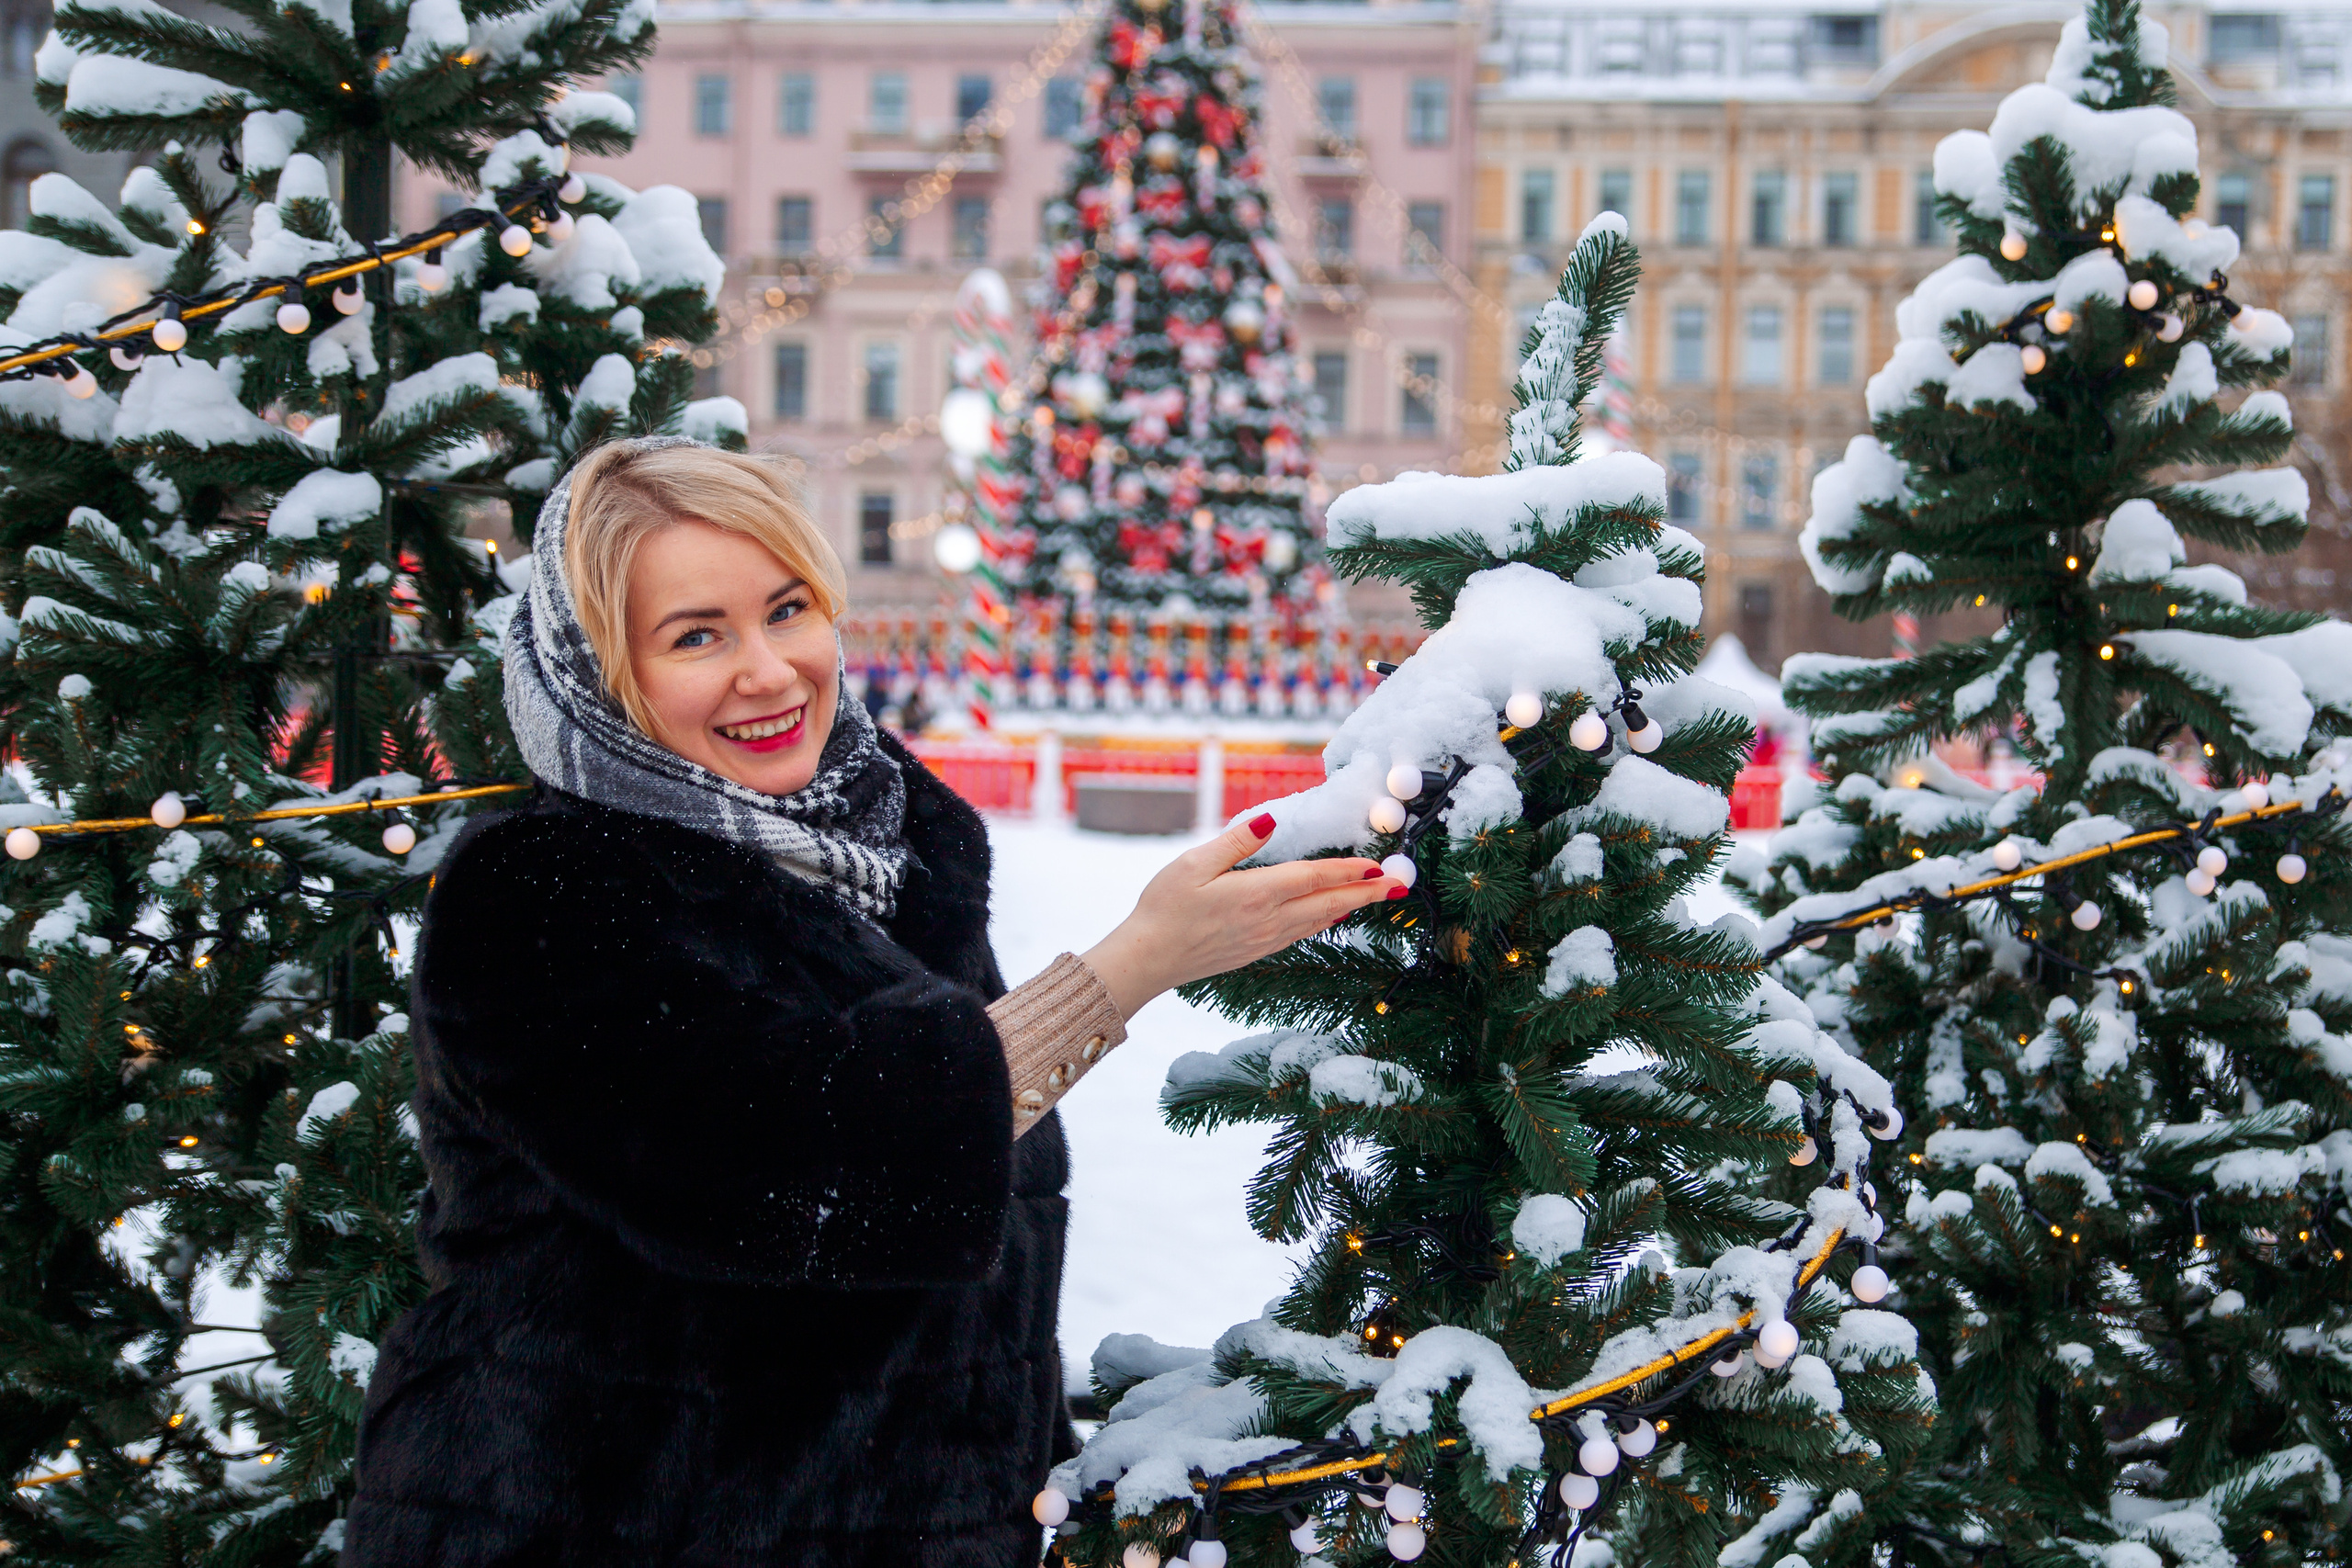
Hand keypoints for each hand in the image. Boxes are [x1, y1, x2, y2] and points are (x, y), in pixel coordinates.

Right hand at [1079, 812, 1402, 1019]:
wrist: (1148, 959)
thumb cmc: (1165, 907)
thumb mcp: (1194, 864)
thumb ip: (1236, 841)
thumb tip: (1270, 820)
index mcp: (1257, 894)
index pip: (1315, 878)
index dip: (1349, 871)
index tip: (1378, 865)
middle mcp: (1269, 920)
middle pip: (1329, 904)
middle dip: (1366, 894)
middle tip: (1400, 886)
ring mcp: (1265, 940)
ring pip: (1319, 921)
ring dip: (1350, 907)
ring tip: (1374, 898)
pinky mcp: (1257, 951)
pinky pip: (1302, 933)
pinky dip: (1324, 921)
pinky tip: (1330, 917)